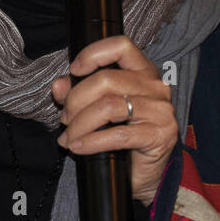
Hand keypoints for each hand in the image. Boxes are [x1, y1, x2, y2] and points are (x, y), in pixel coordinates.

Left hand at [50, 35, 176, 205]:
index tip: (74, 70)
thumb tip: (58, 86)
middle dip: (76, 100)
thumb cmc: (123, 136)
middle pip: (106, 80)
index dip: (94, 54)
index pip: (121, 46)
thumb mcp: (98, 109)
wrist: (146, 174)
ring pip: (109, 107)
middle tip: (66, 119)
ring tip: (70, 137)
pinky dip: (91, 141)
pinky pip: (117, 135)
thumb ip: (78, 93)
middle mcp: (155, 86)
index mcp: (143, 72)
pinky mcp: (159, 135)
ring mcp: (160, 110)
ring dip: (80, 123)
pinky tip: (79, 148)